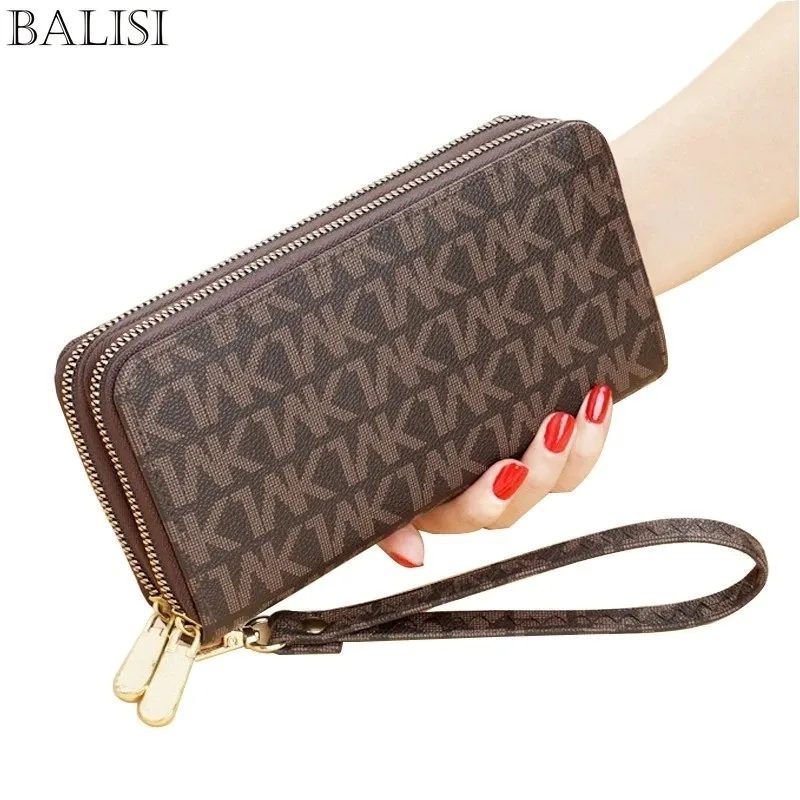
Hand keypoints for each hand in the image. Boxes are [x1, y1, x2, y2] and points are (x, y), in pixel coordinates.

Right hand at [378, 384, 612, 566]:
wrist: (385, 396)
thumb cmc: (376, 439)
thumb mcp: (369, 477)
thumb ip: (387, 524)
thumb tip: (413, 557)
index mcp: (439, 505)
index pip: (467, 515)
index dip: (490, 499)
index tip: (508, 470)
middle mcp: (477, 494)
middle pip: (520, 499)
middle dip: (542, 465)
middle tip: (555, 426)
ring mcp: (508, 470)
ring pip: (554, 480)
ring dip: (578, 450)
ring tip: (589, 407)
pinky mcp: (532, 443)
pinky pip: (572, 455)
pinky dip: (591, 433)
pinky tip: (600, 399)